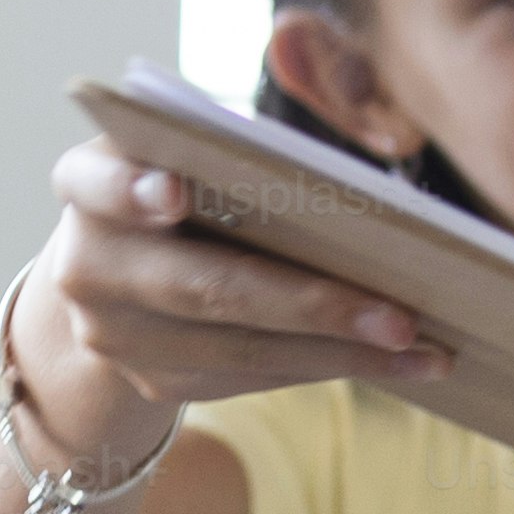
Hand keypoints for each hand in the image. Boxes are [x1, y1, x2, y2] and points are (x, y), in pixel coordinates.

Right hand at [17, 133, 450, 448]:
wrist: (117, 272)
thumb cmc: (189, 183)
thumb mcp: (198, 145)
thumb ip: (249, 135)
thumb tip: (381, 132)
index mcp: (88, 182)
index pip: (96, 180)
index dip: (129, 188)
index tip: (172, 191)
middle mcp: (87, 264)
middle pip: (201, 287)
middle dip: (309, 305)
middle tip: (400, 319)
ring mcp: (114, 335)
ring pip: (238, 349)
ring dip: (341, 353)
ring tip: (425, 349)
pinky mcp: (154, 381)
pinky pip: (251, 379)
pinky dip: (328, 368)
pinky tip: (400, 363)